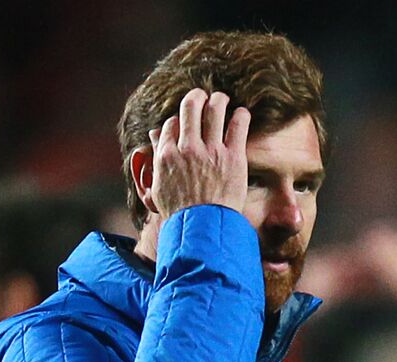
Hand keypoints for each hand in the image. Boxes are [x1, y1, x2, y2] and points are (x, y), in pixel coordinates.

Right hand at [146, 89, 249, 218]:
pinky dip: (240, 115)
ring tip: (222, 98)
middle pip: (190, 107)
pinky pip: (238, 126)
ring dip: (219, 99)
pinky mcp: (233, 157)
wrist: (202, 230)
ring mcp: (211, 152)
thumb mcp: (159, 187)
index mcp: (167, 155)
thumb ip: (157, 158)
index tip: (186, 121)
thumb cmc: (180, 212)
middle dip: (196, 97)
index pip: (172, 123)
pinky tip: (242, 113)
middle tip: (202, 96)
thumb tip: (154, 134)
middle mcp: (188, 149)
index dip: (179, 119)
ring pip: (214, 110)